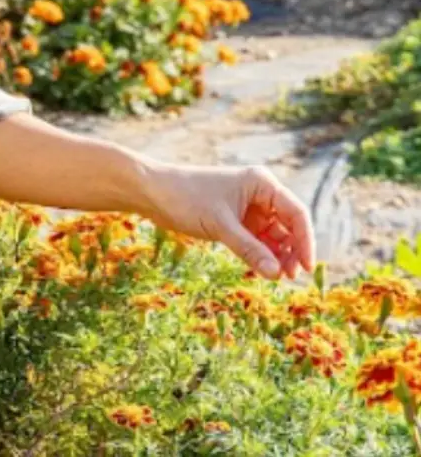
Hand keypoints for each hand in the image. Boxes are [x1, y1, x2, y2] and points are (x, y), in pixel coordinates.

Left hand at [141, 162, 315, 280]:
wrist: (152, 192)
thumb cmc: (186, 199)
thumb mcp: (220, 225)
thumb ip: (250, 249)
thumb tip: (276, 274)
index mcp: (261, 183)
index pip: (296, 213)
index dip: (306, 241)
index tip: (307, 268)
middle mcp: (259, 193)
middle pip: (288, 225)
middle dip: (291, 251)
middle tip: (289, 277)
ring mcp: (247, 207)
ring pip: (273, 235)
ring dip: (277, 255)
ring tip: (278, 276)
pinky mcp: (234, 219)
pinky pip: (256, 239)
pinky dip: (261, 254)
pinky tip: (263, 270)